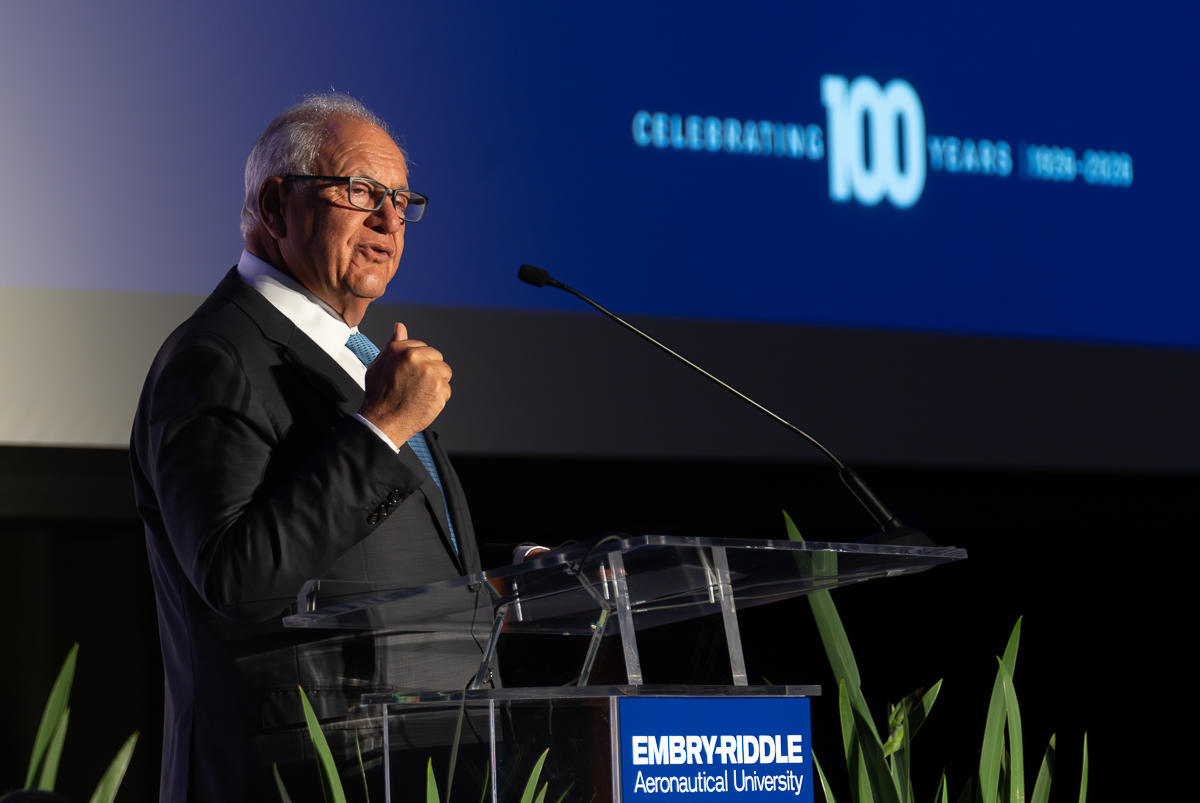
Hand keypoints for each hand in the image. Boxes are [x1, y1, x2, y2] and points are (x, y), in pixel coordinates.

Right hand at [358, 323, 451, 444]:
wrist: (384, 420)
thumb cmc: (379, 394)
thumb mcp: (380, 363)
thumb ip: (393, 343)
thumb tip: (400, 326)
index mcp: (400, 349)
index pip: (422, 347)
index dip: (416, 362)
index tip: (408, 374)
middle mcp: (416, 357)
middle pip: (436, 357)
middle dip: (429, 369)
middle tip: (414, 385)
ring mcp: (430, 373)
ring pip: (445, 371)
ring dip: (436, 381)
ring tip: (420, 392)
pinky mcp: (440, 388)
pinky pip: (447, 389)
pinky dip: (438, 397)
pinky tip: (424, 401)